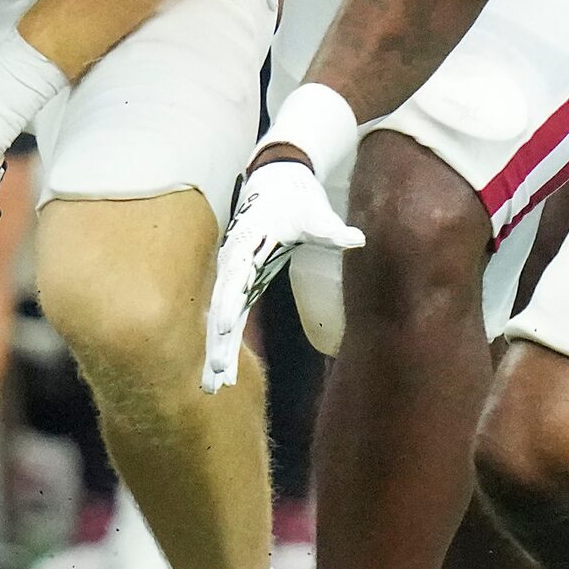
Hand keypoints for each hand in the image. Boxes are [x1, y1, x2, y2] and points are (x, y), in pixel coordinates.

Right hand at [204, 155, 363, 392]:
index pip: (233, 280)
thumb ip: (330, 229)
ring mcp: (234, 274)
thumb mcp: (313, 212)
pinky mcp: (241, 282)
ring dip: (216, 351)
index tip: (221, 330)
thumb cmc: (295, 197)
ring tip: (212, 387)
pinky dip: (223, 342)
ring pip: (220, 317)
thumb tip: (357, 239)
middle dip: (217, 342)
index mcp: (246, 245)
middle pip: (221, 307)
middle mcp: (233, 263)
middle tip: (216, 376)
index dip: (226, 305)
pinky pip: (229, 316)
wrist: (277, 181)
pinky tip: (223, 370)